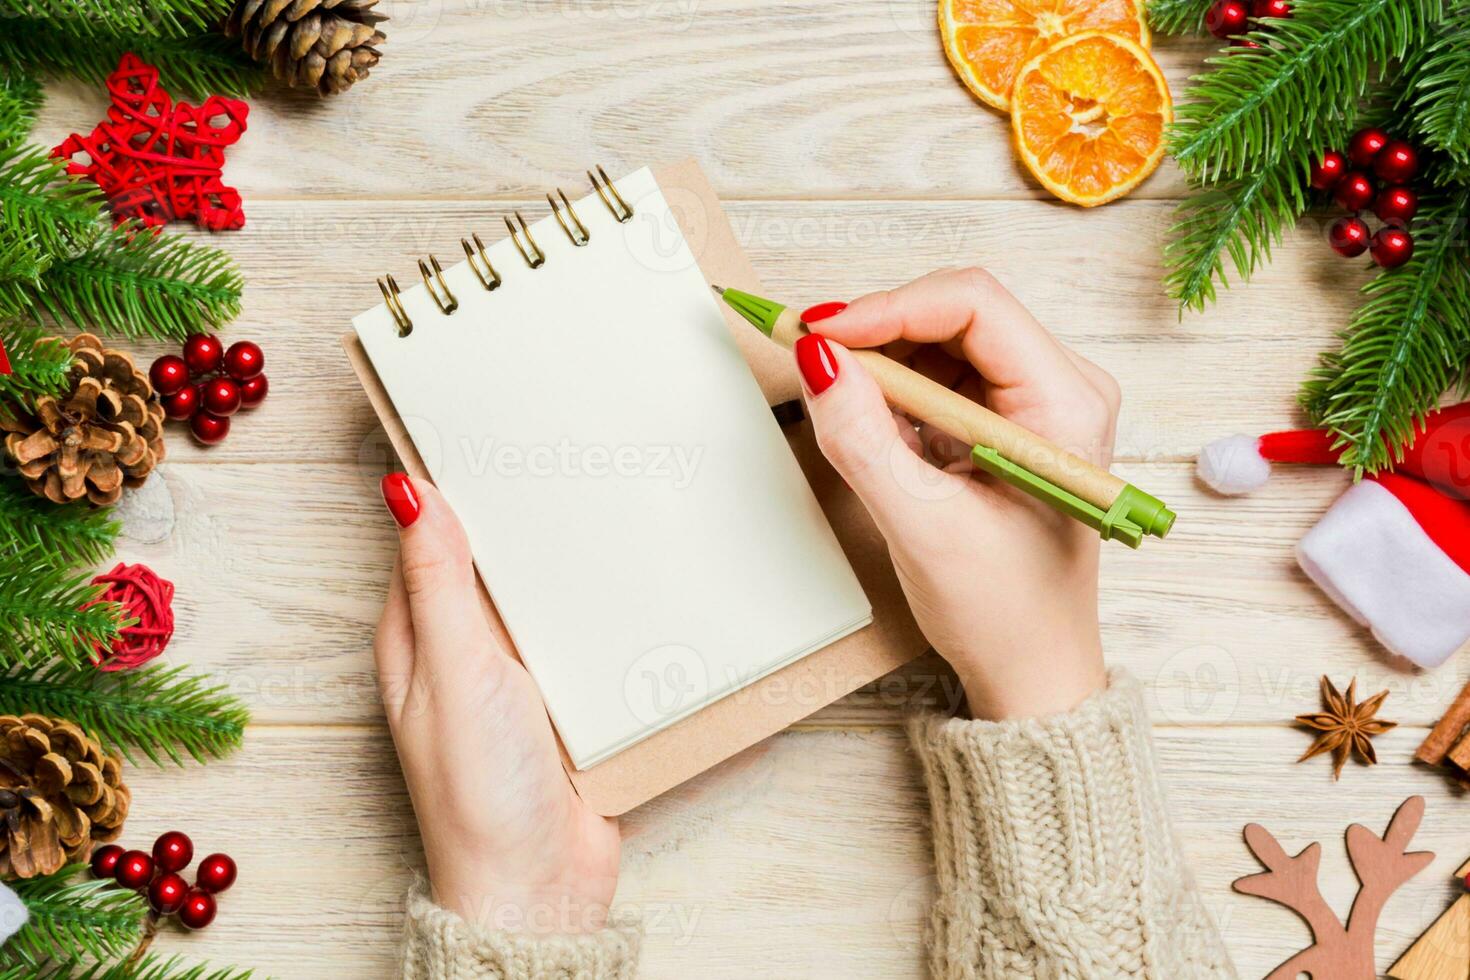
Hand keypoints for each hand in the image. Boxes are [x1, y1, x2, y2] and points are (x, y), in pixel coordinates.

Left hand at [374, 474, 619, 931]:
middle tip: (568, 451)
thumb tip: (406, 491)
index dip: (454, 484)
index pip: (429, 538)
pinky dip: (603, 614)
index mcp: (417, 637)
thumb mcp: (453, 670)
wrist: (542, 886)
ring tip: (612, 501)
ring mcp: (517, 679)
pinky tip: (636, 585)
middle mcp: (463, 652)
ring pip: (544, 597)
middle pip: (493, 563)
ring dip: (571, 565)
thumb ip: (436, 582)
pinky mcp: (567, 703)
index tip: (489, 426)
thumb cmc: (479, 790)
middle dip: (525, 518)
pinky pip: (585, 640)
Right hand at [795, 268, 1119, 719]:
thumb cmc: (1005, 612)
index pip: (973, 305)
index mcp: (1066, 403)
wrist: (1030, 669)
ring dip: (880, 362)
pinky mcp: (999, 423)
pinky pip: (935, 378)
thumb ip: (863, 439)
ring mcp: (1030, 404)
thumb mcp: (922, 526)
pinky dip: (890, 392)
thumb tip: (818, 360)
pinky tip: (869, 426)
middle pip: (954, 313)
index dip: (888, 307)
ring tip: (839, 403)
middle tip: (809, 354)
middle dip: (877, 330)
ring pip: (938, 341)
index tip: (820, 332)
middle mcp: (1059, 389)